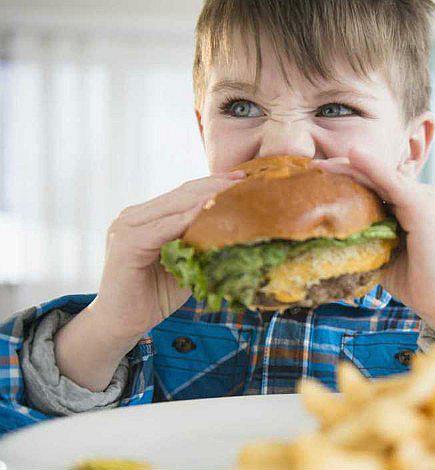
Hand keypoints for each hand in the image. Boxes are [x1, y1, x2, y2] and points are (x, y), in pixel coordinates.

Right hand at [54, 171, 244, 390]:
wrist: (122, 324)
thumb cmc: (156, 295)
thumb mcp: (186, 264)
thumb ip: (201, 243)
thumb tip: (238, 231)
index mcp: (146, 217)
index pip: (184, 193)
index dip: (213, 184)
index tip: (243, 178)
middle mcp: (133, 216)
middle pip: (182, 193)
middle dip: (215, 185)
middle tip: (245, 180)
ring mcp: (126, 227)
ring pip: (174, 205)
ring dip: (206, 197)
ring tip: (234, 193)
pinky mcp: (125, 243)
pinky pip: (164, 228)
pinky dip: (187, 220)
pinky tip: (209, 213)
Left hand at [312, 150, 434, 330]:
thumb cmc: (417, 283)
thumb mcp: (384, 254)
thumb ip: (366, 239)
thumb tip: (329, 238)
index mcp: (411, 205)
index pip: (375, 184)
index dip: (347, 179)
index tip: (316, 179)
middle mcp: (420, 195)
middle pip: (375, 176)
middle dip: (342, 170)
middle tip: (310, 168)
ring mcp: (424, 198)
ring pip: (380, 176)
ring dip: (349, 167)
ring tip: (320, 165)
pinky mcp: (423, 206)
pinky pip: (392, 182)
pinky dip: (372, 167)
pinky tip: (352, 156)